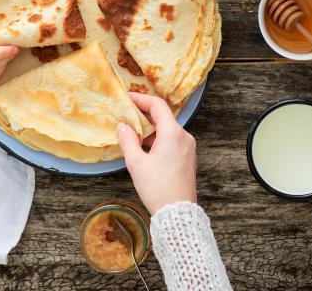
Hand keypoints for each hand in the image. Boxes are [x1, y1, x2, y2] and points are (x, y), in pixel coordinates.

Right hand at [117, 92, 196, 214]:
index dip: (142, 99)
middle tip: (126, 116)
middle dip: (144, 116)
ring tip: (131, 136)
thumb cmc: (157, 188)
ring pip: (167, 130)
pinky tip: (144, 150)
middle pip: (163, 117)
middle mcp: (184, 137)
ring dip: (150, 130)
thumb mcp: (136, 163)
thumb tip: (123, 126)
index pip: (158, 105)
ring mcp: (188, 148)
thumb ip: (128, 140)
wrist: (178, 213)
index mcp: (173, 133)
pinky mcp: (187, 158)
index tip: (128, 98)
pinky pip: (172, 141)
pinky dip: (157, 140)